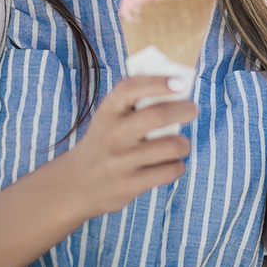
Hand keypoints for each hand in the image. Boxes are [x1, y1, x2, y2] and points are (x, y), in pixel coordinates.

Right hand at [64, 75, 198, 218]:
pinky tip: (172, 164)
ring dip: (183, 143)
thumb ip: (134, 104)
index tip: (180, 82)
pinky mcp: (129, 184)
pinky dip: (178, 166)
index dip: (158, 82)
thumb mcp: (108, 119)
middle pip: (158, 115)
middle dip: (184, 110)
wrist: (74, 185)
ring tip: (181, 144)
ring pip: (170, 146)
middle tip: (192, 110)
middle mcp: (112, 134)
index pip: (131, 88)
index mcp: (107, 112)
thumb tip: (179, 88)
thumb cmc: (103, 143)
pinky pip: (168, 171)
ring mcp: (120, 161)